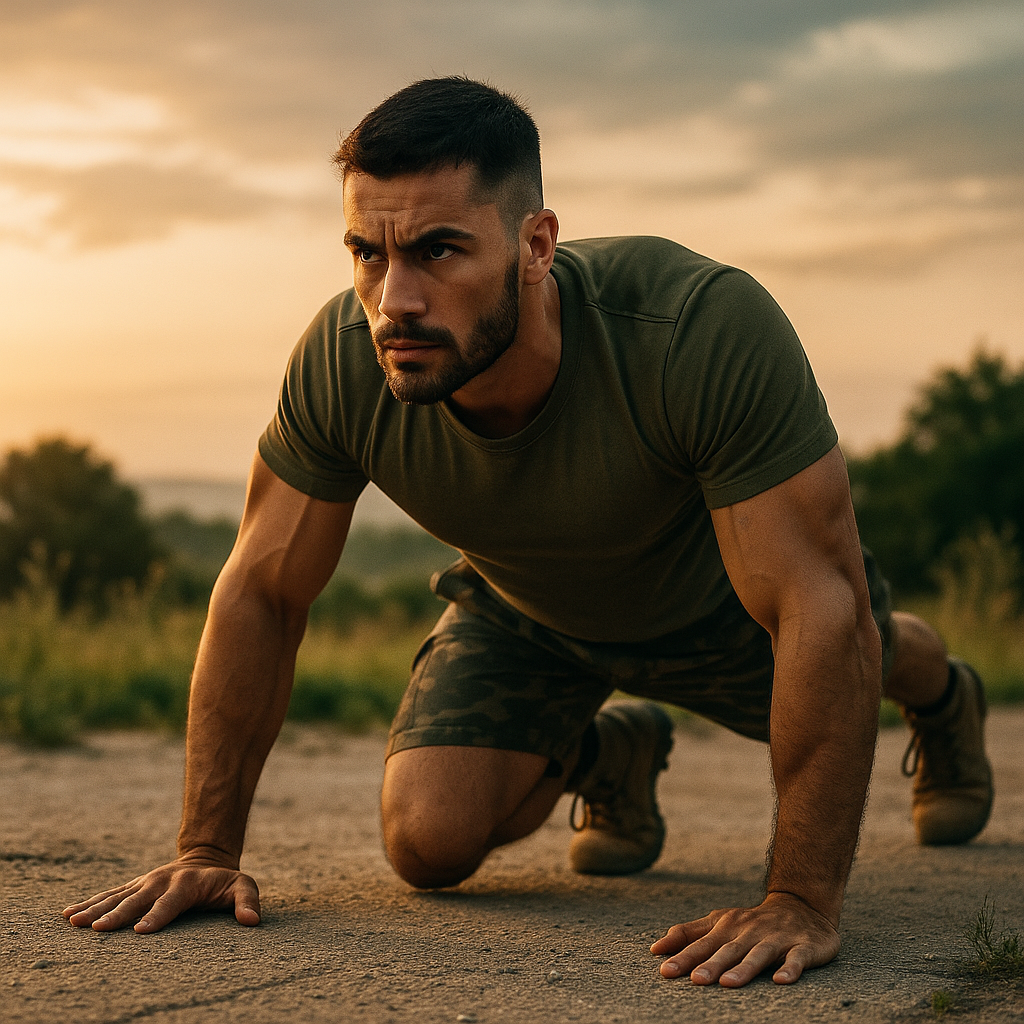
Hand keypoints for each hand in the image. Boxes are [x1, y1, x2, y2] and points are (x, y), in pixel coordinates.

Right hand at [62, 852, 260, 933]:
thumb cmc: (224, 881)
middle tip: (96, 928)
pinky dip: (89, 902)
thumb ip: (247, 901)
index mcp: (186, 884)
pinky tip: (69, 914)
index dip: (157, 916)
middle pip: (137, 900)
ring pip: (117, 896)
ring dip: (95, 907)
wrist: (205, 858)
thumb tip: (252, 921)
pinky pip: (109, 894)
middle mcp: (160, 881)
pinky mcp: (133, 886)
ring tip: (73, 920)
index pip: (171, 903)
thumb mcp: (242, 886)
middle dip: (117, 914)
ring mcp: (144, 882)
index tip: (141, 930)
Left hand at [649, 891, 839, 986]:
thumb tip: (656, 949)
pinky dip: (789, 968)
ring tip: (728, 983)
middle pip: (728, 950)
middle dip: (711, 965)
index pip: (702, 943)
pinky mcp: (803, 947)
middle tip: (695, 980)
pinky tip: (781, 980)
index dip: (684, 956)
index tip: (665, 971)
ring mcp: (776, 939)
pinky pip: (796, 958)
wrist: (802, 907)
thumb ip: (689, 934)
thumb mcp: (719, 922)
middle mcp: (749, 932)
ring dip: (744, 968)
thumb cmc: (752, 922)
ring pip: (758, 954)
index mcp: (727, 927)